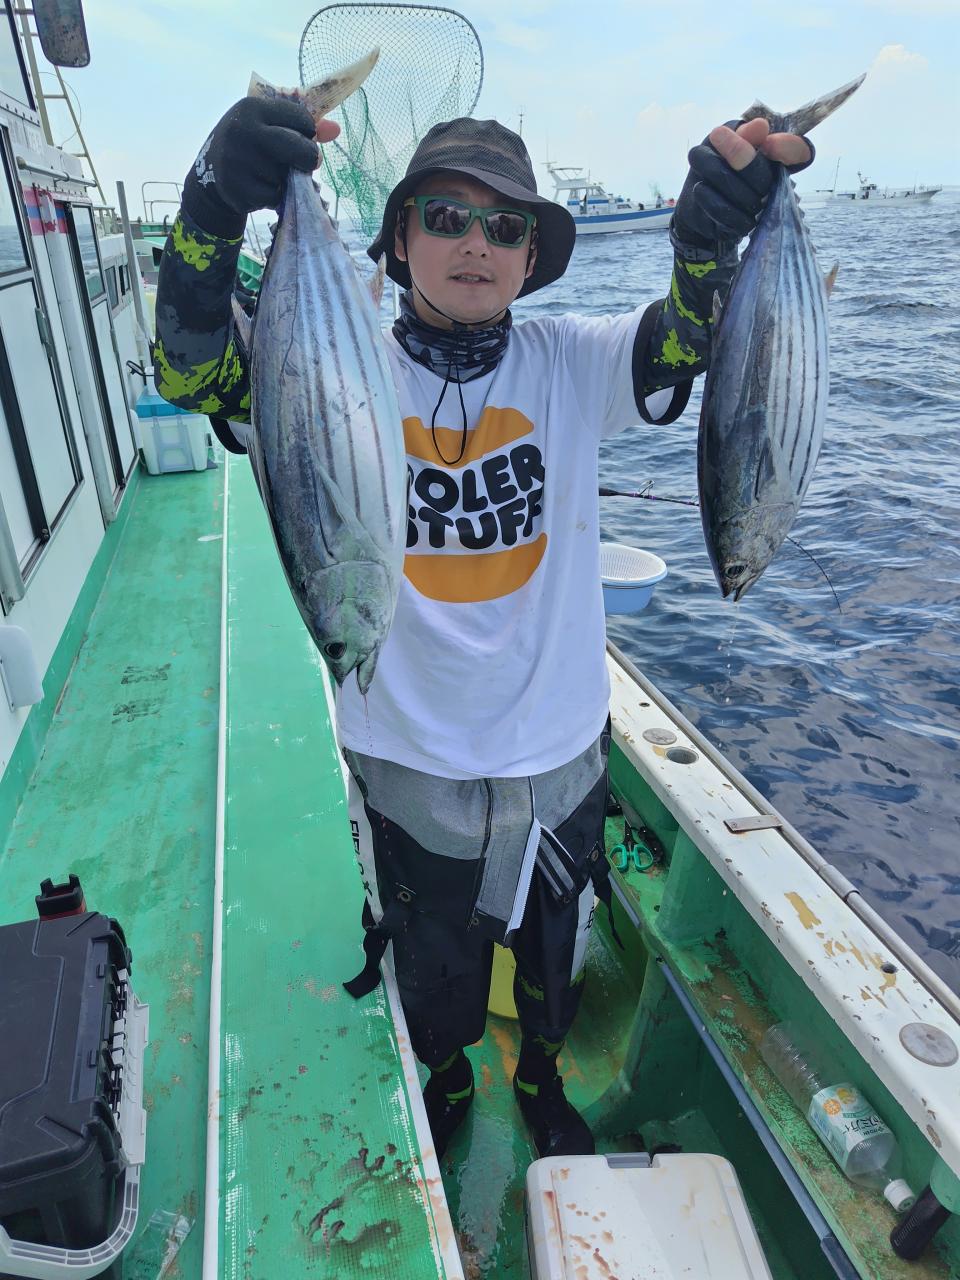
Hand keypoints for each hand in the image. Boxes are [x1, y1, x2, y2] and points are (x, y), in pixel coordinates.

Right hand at [183, 98, 340, 237]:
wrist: (210, 172)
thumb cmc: (249, 144)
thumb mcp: (269, 125)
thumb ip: (303, 126)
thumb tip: (335, 130)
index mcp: (253, 107)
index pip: (302, 119)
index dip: (308, 132)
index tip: (301, 137)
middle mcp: (244, 131)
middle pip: (299, 148)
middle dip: (308, 158)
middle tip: (304, 162)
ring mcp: (239, 161)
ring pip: (286, 176)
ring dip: (285, 179)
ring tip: (268, 173)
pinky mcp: (238, 188)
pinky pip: (274, 196)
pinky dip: (273, 195)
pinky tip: (258, 187)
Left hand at [671, 118, 813, 252]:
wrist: (695, 201)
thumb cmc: (713, 162)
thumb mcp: (723, 141)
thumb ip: (741, 134)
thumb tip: (761, 126)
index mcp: (775, 159)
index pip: (799, 153)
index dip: (790, 149)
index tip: (770, 142)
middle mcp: (772, 184)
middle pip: (765, 175)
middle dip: (739, 153)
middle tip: (716, 133)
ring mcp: (759, 208)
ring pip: (745, 196)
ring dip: (716, 172)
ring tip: (696, 156)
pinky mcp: (742, 227)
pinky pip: (730, 215)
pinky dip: (711, 199)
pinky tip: (699, 187)